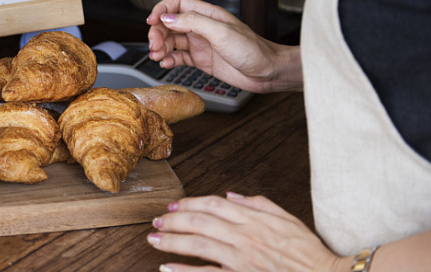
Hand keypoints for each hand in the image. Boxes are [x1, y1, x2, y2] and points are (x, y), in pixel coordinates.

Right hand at [145, 0, 301, 93]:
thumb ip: (193, 22)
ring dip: (161, 47)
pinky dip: (169, 60)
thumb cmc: (253, 50)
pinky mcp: (201, 60)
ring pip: (172, 40)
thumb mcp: (221, 33)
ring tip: (157, 56)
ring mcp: (200, 43)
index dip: (162, 9)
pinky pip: (178, 57)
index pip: (177, 3)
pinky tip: (166, 64)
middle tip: (154, 45)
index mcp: (207, 14)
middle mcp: (202, 27)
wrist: (268, 72)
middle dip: (158, 32)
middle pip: (170, 23)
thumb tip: (168, 18)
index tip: (152, 21)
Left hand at [148, 192, 343, 271]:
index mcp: (254, 220)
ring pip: (198, 245)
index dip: (189, 203)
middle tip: (156, 220)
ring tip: (153, 239)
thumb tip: (232, 196)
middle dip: (173, 219)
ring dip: (171, 241)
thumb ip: (258, 204)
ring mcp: (242, 259)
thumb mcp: (288, 219)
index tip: (173, 204)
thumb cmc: (308, 252)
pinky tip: (167, 268)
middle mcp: (245, 237)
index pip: (213, 205)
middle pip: (199, 222)